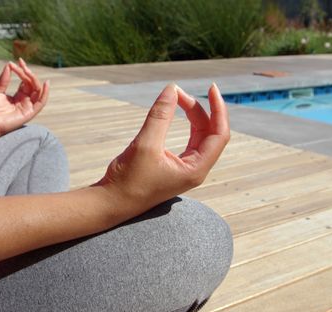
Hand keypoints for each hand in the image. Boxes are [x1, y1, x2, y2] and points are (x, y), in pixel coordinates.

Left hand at [0, 58, 49, 136]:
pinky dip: (45, 93)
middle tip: (21, 64)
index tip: (18, 61)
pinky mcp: (31, 112)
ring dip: (34, 80)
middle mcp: (26, 100)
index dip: (23, 70)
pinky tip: (46, 84)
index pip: (26, 81)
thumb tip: (8, 65)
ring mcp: (29, 106)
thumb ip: (4, 80)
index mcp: (20, 96)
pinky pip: (42, 102)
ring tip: (28, 71)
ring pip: (38, 91)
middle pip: (32, 84)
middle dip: (28, 73)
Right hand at [97, 83, 229, 210]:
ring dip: (192, 115)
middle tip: (177, 91)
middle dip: (198, 108)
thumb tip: (171, 89)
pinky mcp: (174, 166)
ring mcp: (185, 168)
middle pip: (210, 132)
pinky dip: (184, 124)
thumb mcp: (145, 144)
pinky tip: (175, 112)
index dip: (218, 109)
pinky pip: (188, 140)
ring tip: (176, 97)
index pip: (219, 134)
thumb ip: (160, 116)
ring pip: (199, 135)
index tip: (211, 87)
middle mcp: (195, 169)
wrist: (111, 203)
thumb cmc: (128, 181)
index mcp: (196, 169)